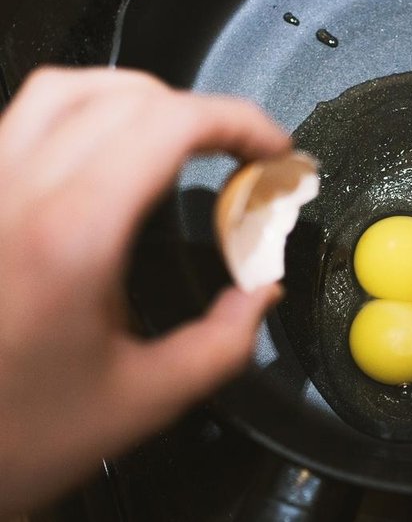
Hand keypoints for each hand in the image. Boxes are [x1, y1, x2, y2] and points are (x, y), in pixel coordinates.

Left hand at [0, 67, 288, 516]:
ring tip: (185, 135)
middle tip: (241, 152)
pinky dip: (89, 112)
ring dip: (143, 99)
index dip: (238, 121)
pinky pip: (25, 117)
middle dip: (204, 112)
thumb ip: (223, 344)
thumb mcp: (143, 399)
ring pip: (65, 89)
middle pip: (125, 95)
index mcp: (69, 238)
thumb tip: (261, 295)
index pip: (168, 124)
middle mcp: (15, 196)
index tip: (273, 150)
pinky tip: (113, 150)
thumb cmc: (12, 435)